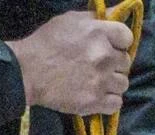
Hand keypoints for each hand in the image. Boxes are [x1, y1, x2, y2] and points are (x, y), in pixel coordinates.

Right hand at [10, 11, 132, 115]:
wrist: (27, 72)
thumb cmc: (47, 43)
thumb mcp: (71, 20)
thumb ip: (96, 17)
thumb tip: (118, 11)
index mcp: (99, 33)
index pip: (127, 37)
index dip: (119, 42)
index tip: (110, 46)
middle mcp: (104, 56)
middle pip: (126, 62)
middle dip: (114, 63)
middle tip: (98, 65)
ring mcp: (101, 81)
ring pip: (123, 84)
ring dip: (112, 83)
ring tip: (97, 81)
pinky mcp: (95, 101)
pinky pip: (116, 103)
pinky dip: (109, 101)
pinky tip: (98, 95)